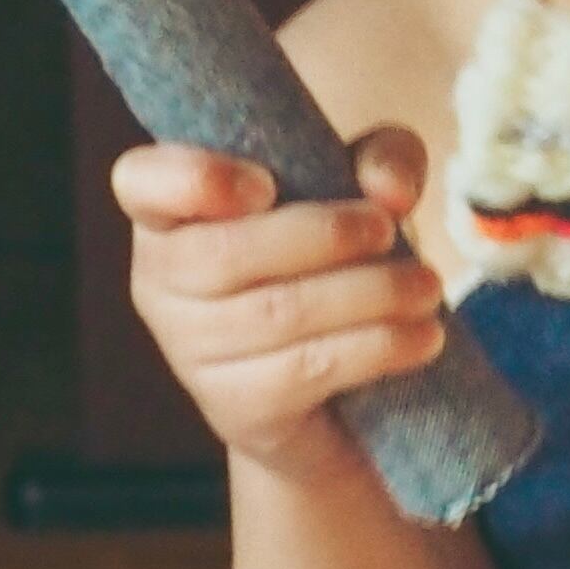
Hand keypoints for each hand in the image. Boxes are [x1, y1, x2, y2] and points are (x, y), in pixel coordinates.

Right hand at [114, 128, 444, 478]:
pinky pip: (306, 370)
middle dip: (322, 236)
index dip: (191, 179)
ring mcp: (191, 351)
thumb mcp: (366, 194)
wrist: (340, 394)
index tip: (263, 185)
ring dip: (369, 293)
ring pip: (276, 314)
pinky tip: (422, 336)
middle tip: (388, 231)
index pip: (142, 182)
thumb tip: (390, 191)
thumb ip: (382, 161)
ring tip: (428, 287)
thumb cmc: (336, 264)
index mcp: (176, 213)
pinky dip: (377, 347)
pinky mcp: (236, 407)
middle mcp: (163, 281)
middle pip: (224, 253)